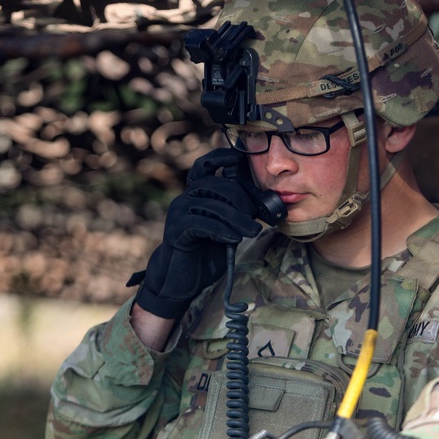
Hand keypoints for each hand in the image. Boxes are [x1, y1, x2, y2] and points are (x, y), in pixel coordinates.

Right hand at [133, 148, 262, 318]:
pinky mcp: (176, 229)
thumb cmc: (205, 252)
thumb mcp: (226, 229)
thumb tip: (262, 204)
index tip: (239, 157)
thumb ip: (236, 213)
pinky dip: (221, 230)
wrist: (182, 281)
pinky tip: (233, 238)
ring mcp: (178, 212)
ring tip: (252, 231)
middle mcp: (185, 198)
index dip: (221, 157)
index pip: (205, 165)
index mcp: (196, 194)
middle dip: (240, 198)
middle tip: (255, 216)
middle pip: (215, 185)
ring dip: (236, 218)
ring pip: (211, 205)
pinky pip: (201, 223)